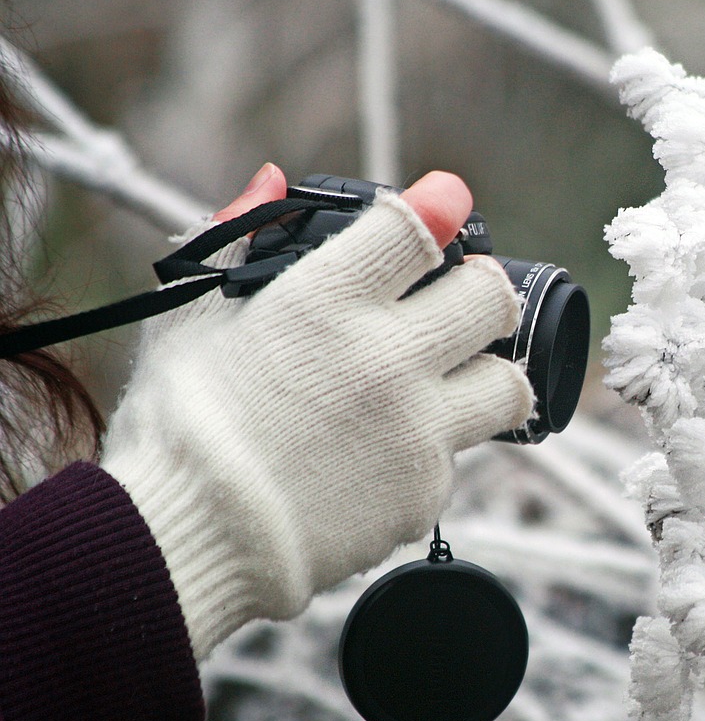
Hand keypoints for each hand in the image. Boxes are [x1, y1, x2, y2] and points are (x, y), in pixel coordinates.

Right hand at [102, 165, 533, 658]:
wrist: (186, 540)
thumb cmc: (179, 425)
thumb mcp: (190, 316)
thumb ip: (238, 239)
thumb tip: (271, 181)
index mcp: (326, 302)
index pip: (419, 230)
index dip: (442, 206)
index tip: (448, 203)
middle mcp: (387, 360)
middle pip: (492, 299)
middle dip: (485, 289)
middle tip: (463, 297)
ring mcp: (417, 430)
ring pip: (509, 384)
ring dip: (489, 373)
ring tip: (452, 378)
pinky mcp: (425, 492)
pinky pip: (458, 456)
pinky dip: (433, 448)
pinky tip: (386, 451)